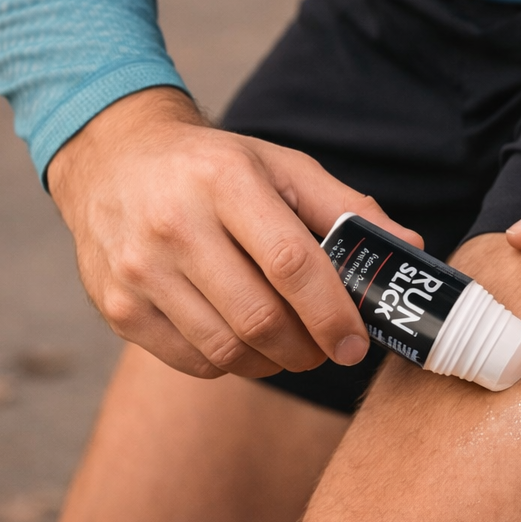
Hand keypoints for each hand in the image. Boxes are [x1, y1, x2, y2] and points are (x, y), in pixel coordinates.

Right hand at [48, 87, 422, 378]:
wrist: (111, 159)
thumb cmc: (212, 167)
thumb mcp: (280, 167)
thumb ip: (346, 208)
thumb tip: (409, 248)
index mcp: (223, 181)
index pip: (291, 264)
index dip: (332, 313)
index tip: (356, 343)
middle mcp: (173, 224)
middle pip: (260, 318)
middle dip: (309, 348)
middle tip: (329, 348)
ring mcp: (139, 270)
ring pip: (227, 349)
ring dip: (275, 361)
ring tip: (291, 345)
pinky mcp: (118, 307)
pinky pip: (193, 361)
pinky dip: (232, 363)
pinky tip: (244, 339)